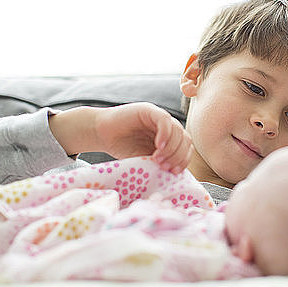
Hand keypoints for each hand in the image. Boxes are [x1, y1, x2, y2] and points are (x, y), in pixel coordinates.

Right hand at [50, 103, 192, 173]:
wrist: (101, 133)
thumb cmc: (122, 148)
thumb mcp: (146, 159)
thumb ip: (161, 162)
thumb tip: (177, 176)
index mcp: (170, 137)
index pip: (186, 147)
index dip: (184, 160)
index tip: (173, 172)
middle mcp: (168, 126)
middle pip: (185, 140)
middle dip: (178, 156)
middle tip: (164, 167)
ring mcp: (159, 117)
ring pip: (178, 131)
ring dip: (171, 148)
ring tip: (157, 159)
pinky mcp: (149, 110)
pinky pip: (165, 121)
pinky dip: (165, 134)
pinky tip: (158, 146)